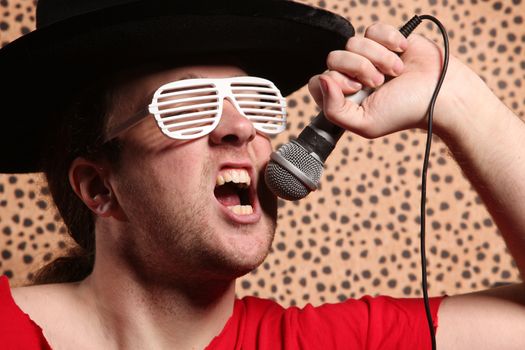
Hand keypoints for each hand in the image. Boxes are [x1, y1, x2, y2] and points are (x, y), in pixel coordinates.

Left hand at [308, 22, 480, 138]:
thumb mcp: (364, 123)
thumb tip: (322, 80)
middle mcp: (352, 76)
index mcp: (344, 97)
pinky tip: (403, 52)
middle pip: (333, 58)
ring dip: (378, 58)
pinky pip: (373, 30)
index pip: (318, 81)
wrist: (440, 94)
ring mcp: (368, 57)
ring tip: (395, 72)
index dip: (334, 82)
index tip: (356, 89)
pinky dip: (389, 40)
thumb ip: (334, 110)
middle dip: (359, 69)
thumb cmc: (404, 112)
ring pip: (353, 43)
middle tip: (379, 83)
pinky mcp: (386, 40)